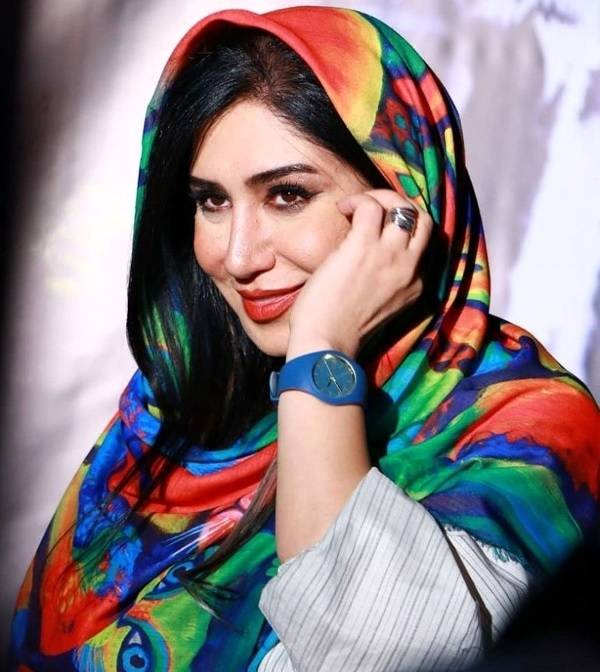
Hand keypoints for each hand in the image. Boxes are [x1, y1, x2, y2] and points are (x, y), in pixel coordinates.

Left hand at [287, 189, 432, 358]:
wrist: (327, 345)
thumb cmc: (340, 331)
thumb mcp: (377, 307)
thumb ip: (383, 282)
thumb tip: (363, 255)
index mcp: (416, 287)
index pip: (422, 246)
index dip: (401, 231)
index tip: (378, 231)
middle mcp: (410, 269)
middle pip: (423, 221)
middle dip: (401, 207)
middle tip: (374, 210)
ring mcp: (391, 257)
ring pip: (403, 207)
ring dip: (380, 199)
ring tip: (356, 208)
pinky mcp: (364, 248)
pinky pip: (371, 207)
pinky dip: (358, 201)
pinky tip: (342, 210)